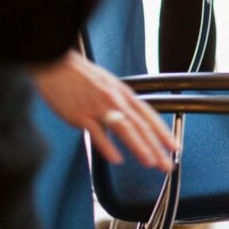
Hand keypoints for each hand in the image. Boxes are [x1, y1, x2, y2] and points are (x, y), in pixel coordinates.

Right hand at [31, 51, 175, 171]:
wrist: (55, 65)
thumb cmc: (79, 75)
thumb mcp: (107, 84)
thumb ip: (119, 102)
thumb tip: (128, 119)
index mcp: (123, 93)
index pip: (149, 116)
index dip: (163, 132)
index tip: (173, 147)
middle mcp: (115, 100)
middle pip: (141, 126)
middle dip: (156, 147)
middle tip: (166, 164)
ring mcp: (98, 108)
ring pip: (124, 129)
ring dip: (139, 147)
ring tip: (150, 162)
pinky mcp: (80, 115)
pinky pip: (97, 134)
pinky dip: (108, 147)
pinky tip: (117, 159)